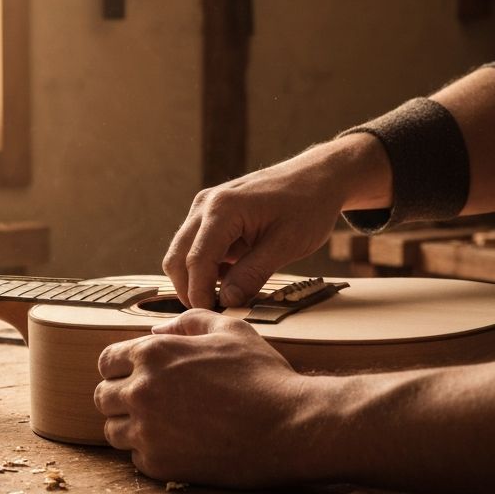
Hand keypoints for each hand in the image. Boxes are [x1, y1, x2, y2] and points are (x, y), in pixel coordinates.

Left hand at [94, 310, 321, 487]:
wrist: (288, 427)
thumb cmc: (262, 376)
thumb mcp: (230, 330)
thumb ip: (188, 323)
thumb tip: (158, 329)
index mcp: (153, 353)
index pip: (107, 361)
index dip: (121, 366)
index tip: (138, 375)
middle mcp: (141, 390)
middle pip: (103, 396)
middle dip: (120, 396)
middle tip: (149, 401)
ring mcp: (147, 430)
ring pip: (113, 430)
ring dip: (130, 426)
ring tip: (162, 424)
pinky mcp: (159, 464)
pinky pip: (136, 457)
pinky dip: (151, 452)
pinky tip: (178, 444)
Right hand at [163, 135, 388, 308]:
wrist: (317, 177)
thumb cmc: (308, 205)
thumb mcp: (287, 244)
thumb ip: (253, 273)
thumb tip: (227, 302)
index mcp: (223, 209)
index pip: (197, 260)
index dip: (200, 294)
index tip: (211, 317)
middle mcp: (205, 205)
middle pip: (177, 257)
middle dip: (189, 289)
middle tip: (213, 313)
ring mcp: (205, 207)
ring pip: (182, 252)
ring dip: (197, 278)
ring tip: (226, 298)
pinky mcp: (211, 214)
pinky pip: (197, 245)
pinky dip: (207, 267)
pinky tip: (232, 278)